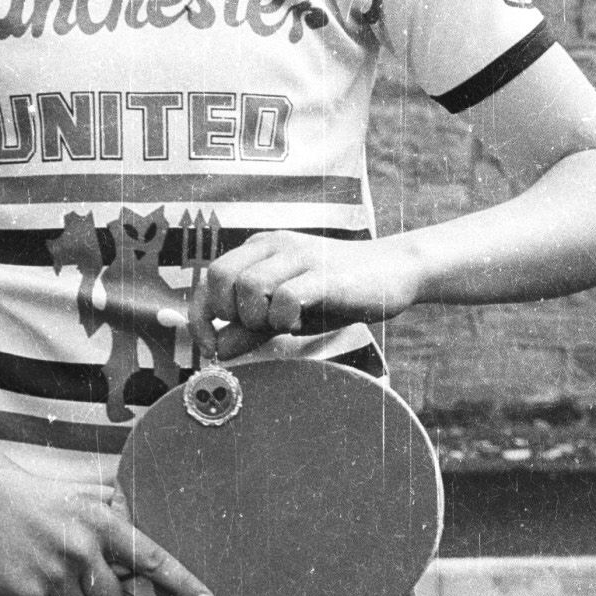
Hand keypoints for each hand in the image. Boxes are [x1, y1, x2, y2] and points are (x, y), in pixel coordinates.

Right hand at [0, 455, 213, 595]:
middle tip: (76, 578)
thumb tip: (135, 552)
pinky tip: (31, 589)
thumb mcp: (78, 501)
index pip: (152, 558)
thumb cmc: (31, 499)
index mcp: (100, 523)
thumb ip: (108, 525)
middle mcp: (82, 548)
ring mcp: (53, 572)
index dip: (183, 584)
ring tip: (47, 576)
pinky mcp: (25, 593)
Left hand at [196, 231, 425, 339]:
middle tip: (257, 329)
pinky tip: (302, 321)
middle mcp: (274, 245)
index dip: (200, 316)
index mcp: (260, 250)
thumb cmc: (336, 294)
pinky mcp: (323, 273)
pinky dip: (284, 318)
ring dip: (259, 318)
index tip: (209, 347)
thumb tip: (215, 350)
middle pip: (220, 277)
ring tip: (285, 323)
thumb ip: (249, 329)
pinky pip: (284, 297)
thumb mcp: (285, 315)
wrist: (395, 272)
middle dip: (230, 314)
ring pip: (249, 287)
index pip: (210, 278)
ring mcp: (299, 256)